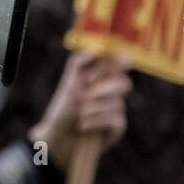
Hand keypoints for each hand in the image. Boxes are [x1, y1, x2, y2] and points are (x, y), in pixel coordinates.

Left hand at [30, 51, 131, 170]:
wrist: (59, 134)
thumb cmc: (64, 107)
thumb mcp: (69, 81)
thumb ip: (80, 62)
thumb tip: (96, 50)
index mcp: (101, 78)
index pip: (120, 65)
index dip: (122, 61)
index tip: (121, 59)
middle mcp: (112, 92)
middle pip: (123, 83)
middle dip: (103, 88)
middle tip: (85, 94)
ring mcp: (117, 109)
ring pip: (115, 103)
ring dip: (92, 108)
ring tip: (78, 113)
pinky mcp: (118, 127)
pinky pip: (114, 118)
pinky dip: (95, 120)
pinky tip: (82, 124)